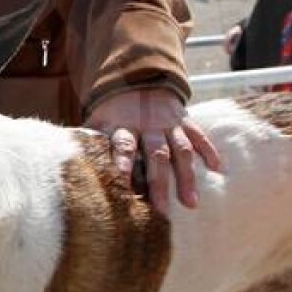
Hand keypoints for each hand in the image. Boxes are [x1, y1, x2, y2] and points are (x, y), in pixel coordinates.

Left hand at [86, 88, 222, 214]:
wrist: (137, 80)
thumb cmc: (113, 112)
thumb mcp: (99, 121)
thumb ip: (91, 142)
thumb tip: (72, 169)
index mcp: (124, 126)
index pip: (124, 147)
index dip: (124, 166)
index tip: (123, 189)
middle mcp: (148, 127)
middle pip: (156, 156)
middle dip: (159, 184)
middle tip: (161, 212)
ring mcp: (169, 124)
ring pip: (180, 151)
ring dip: (187, 177)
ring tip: (192, 203)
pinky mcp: (185, 120)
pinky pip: (199, 135)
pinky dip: (210, 151)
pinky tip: (219, 169)